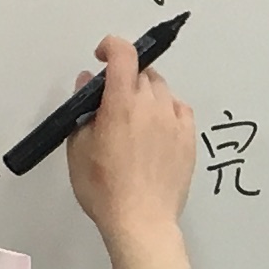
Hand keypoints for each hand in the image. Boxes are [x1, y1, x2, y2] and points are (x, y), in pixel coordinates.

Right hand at [66, 36, 200, 268]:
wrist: (141, 221)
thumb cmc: (103, 188)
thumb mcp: (79, 147)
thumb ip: (83, 109)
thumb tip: (89, 82)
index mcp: (121, 103)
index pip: (124, 54)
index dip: (112, 46)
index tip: (101, 56)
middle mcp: (152, 105)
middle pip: (142, 72)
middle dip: (126, 78)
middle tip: (113, 100)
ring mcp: (175, 121)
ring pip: (162, 90)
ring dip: (146, 93)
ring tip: (134, 119)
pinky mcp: (189, 139)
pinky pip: (179, 109)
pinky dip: (166, 110)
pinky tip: (156, 128)